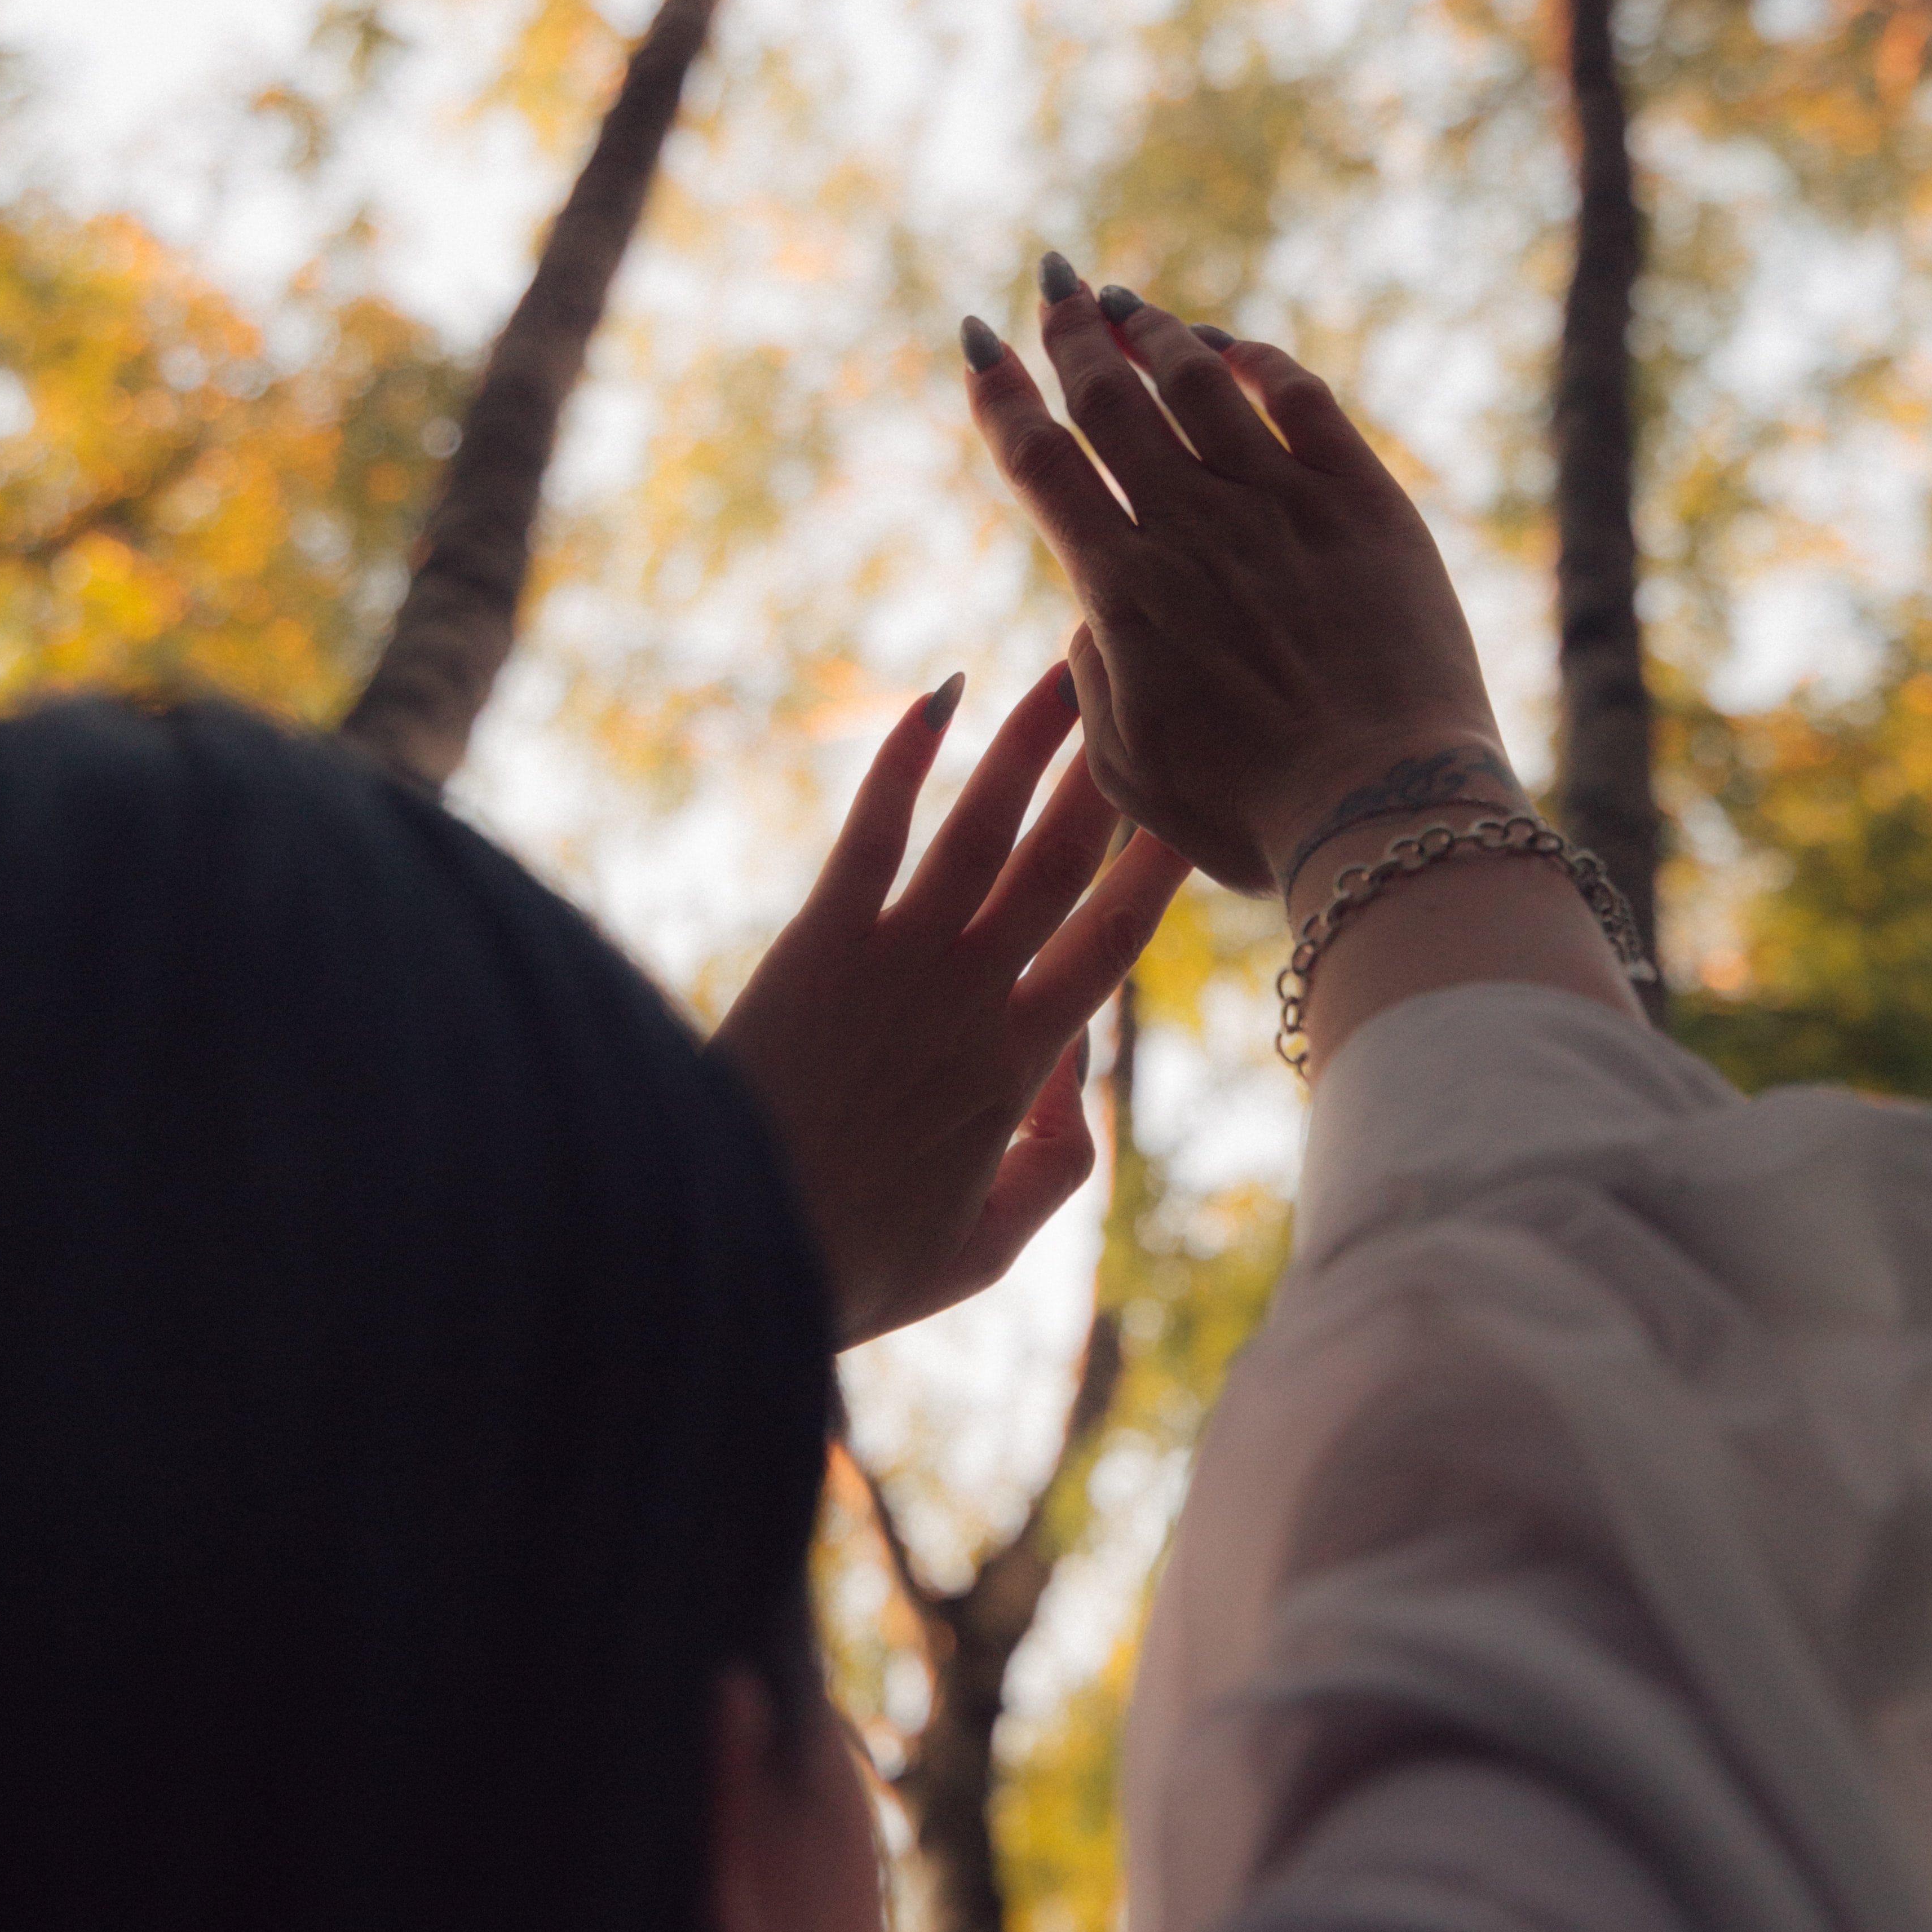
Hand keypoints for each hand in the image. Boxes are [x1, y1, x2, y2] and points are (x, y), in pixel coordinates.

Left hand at [713, 664, 1187, 1345]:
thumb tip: (1078, 1092)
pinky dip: (909, 753)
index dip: (1165, 868)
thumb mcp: (982, 1253)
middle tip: (1153, 694)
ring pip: (984, 822)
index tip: (1204, 807)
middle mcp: (972, 991)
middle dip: (1114, 774)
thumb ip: (1055, 1170)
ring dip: (1031, 740)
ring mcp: (897, 955)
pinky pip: (874, 826)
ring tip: (1070, 667)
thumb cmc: (851, 1265)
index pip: (1115, 944)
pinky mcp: (820, 935)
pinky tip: (941, 692)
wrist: (727, 1243)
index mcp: (1020, 1066)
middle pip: (1064, 860)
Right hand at [961, 272, 1514, 897]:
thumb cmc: (1251, 812)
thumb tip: (1088, 620)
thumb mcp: (1130, 770)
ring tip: (1128, 301)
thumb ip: (1092, 683)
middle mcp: (1191, 526)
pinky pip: (1301, 397)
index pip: (1041, 464)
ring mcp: (1279, 503)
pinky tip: (1233, 346)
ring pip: (1200, 379)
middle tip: (1054, 281)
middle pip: (1112, 398)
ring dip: (1155, 330)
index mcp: (1121, 590)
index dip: (1001, 395)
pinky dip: (1257, 357)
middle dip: (1071, 331)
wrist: (1383, 810)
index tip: (978, 343)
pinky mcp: (1362, 500)